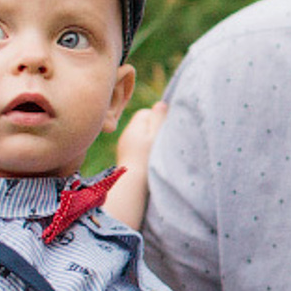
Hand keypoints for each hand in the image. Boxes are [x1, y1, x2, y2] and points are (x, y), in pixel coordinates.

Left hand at [107, 101, 167, 229]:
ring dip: (149, 142)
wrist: (133, 187)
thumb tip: (161, 104)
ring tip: (156, 152)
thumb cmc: (148, 160)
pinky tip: (149, 161)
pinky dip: (143, 151)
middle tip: (162, 141)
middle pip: (143, 125)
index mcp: (134, 127)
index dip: (159, 119)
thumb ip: (159, 119)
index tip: (165, 130)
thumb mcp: (157, 137)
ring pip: (140, 137)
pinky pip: (136, 148)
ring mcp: (125, 148)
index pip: (147, 113)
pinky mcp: (126, 160)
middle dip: (154, 129)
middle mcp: (126, 135)